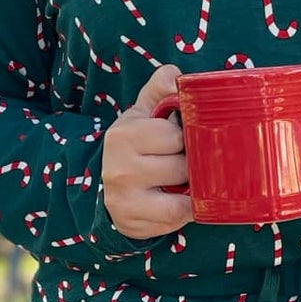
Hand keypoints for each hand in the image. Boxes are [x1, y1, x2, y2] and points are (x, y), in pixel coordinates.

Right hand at [100, 64, 195, 237]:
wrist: (109, 186)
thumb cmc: (137, 144)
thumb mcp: (144, 112)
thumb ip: (161, 87)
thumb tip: (176, 78)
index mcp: (123, 135)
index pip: (175, 136)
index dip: (186, 138)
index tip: (181, 141)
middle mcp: (119, 168)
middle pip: (181, 168)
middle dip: (191, 167)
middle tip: (188, 164)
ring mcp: (123, 199)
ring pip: (180, 200)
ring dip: (190, 192)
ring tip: (186, 184)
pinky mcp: (131, 223)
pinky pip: (174, 220)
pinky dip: (183, 212)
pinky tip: (179, 201)